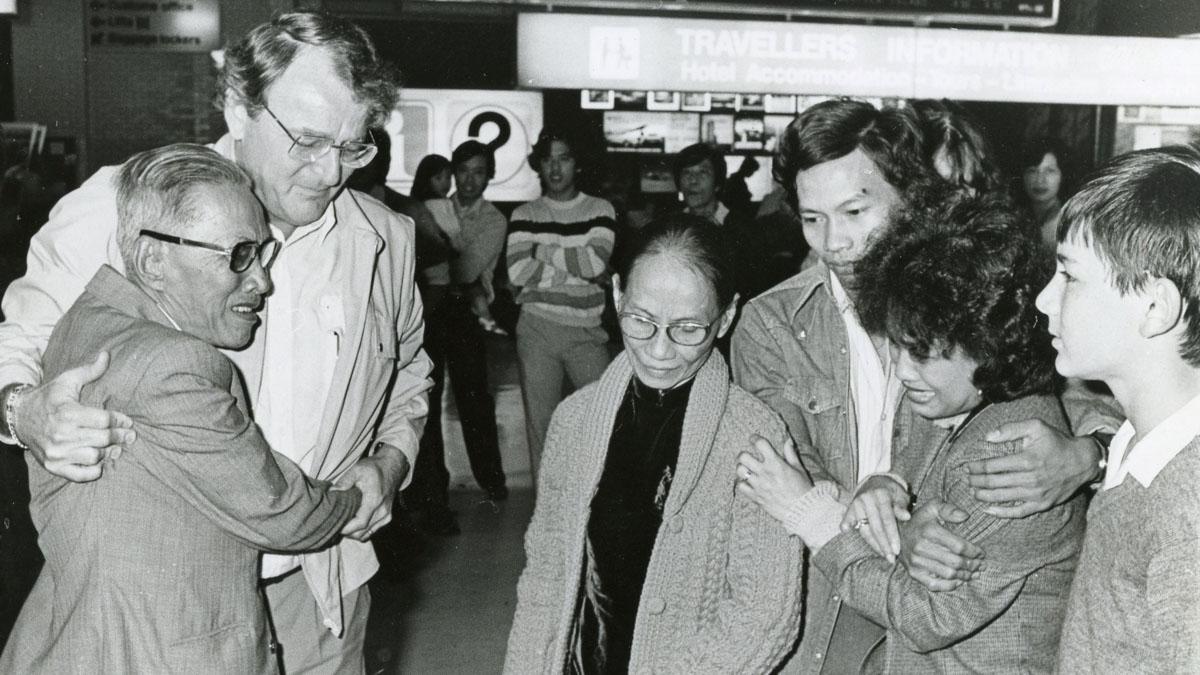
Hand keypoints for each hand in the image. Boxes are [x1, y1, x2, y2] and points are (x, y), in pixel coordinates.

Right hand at [17, 352, 135, 482]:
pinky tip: (100, 462)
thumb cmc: (49, 397)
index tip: (128, 422)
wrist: (20, 417)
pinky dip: (94, 471)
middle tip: (129, 436)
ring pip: (94, 457)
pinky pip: (80, 475)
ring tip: (117, 448)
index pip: (104, 420)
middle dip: (120, 437)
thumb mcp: (67, 381)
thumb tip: (107, 355)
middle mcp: (62, 434)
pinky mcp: (53, 466)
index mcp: (68, 412)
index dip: (120, 421)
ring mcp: (57, 452)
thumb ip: (90, 371)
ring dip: (109, 453)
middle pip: (103, 439)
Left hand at [336, 445, 409, 540]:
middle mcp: (383, 512)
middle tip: (335, 525)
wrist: (392, 467)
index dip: (346, 528)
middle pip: (362, 533)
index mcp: (375, 501)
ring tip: (343, 524)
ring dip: (354, 533)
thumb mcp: (357, 469)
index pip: (360, 523)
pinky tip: (353, 523)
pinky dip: (362, 531)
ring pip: (367, 534)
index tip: (335, 525)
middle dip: (347, 533)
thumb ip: (344, 481)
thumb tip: (332, 492)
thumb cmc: (374, 468)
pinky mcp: (387, 518)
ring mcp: (386, 516)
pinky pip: (372, 531)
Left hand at [736, 435, 813, 522]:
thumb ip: (791, 454)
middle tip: (747, 456)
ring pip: (740, 470)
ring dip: (742, 468)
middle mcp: (765, 472)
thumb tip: (788, 440)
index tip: (754, 439)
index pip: (760, 444)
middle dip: (744, 454)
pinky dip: (743, 483)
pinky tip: (749, 483)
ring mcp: (759, 485)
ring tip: (747, 469)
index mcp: (776, 463)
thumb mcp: (799, 469)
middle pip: (743, 456)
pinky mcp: (756, 497)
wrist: (803, 510)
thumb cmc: (803, 489)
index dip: (754, 438)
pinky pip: (741, 486)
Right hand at [841, 475, 910, 562]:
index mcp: (881, 495)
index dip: (892, 536)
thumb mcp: (900, 494)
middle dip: (884, 545)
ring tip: (883, 554)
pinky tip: (855, 541)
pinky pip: (847, 523)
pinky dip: (848, 530)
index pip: (887, 520)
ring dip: (873, 544)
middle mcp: (866, 499)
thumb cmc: (891, 492)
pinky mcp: (849, 509)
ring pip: (864, 529)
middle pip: (876, 528)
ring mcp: (856, 504)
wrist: (875, 482)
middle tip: (891, 559)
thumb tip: (906, 517)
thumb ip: (902, 506)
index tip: (897, 550)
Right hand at [898, 499, 984, 591]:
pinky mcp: (913, 573)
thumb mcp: (933, 507)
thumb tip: (964, 516)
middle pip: (956, 562)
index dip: (974, 551)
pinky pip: (936, 584)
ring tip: (974, 573)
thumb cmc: (921, 520)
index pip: (959, 546)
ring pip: (948, 574)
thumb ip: (949, 509)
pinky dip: (951, 585)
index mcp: (928, 530)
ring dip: (965, 576)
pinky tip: (959, 581)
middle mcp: (920, 547)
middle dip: (973, 565)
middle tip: (981, 565)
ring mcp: (916, 562)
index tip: (981, 553)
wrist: (896, 533)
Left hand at [967, 419, 1100, 517]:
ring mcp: (1036, 494)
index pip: (992, 466)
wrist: (1083, 461)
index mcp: (1026, 460)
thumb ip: (1011, 429)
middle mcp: (1030, 479)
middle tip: (967, 479)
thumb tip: (988, 436)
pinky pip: (1018, 512)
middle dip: (976, 482)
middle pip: (994, 482)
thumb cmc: (1057, 442)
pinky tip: (988, 510)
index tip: (968, 467)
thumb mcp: (1036, 427)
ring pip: (1002, 498)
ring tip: (973, 492)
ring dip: (984, 496)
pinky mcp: (1042, 504)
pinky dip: (1001, 513)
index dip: (976, 467)